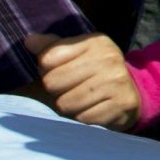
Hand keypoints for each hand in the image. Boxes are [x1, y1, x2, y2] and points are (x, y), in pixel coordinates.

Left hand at [25, 33, 143, 130]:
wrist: (131, 94)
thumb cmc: (95, 72)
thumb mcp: (76, 53)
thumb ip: (51, 47)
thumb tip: (29, 41)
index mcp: (95, 42)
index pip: (48, 59)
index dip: (46, 70)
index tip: (58, 71)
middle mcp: (108, 58)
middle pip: (53, 82)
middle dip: (56, 90)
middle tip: (69, 88)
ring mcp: (117, 81)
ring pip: (65, 103)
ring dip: (68, 106)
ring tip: (80, 100)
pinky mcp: (121, 104)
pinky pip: (82, 118)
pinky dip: (82, 117)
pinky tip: (92, 109)